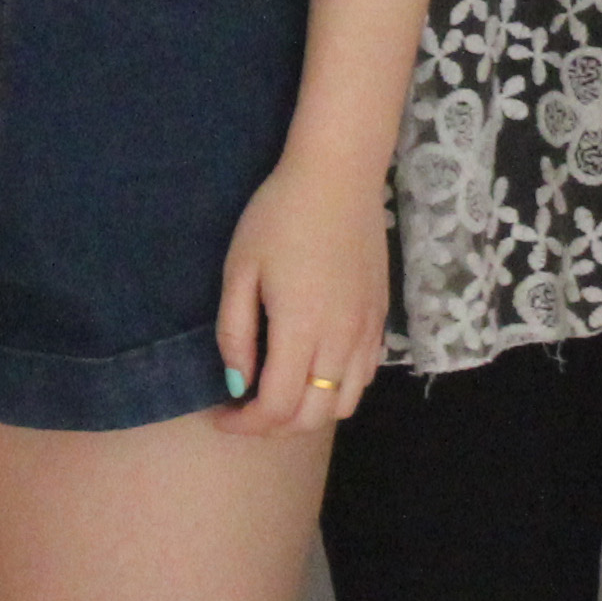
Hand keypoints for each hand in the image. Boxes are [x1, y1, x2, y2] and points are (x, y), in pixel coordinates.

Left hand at [210, 149, 389, 435]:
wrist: (338, 175)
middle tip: (245, 407)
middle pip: (312, 417)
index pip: (277, 408)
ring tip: (281, 392)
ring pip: (345, 404)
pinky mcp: (381, 317)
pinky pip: (365, 376)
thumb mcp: (241, 269)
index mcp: (301, 330)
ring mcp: (367, 331)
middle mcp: (341, 341)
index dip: (245, 424)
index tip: (220, 414)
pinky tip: (314, 368)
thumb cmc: (279, 216)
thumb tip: (238, 384)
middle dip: (274, 425)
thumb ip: (235, 333)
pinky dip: (339, 389)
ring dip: (309, 412)